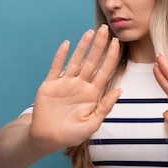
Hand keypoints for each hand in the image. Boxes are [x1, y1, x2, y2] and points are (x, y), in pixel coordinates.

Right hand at [29, 25, 120, 151]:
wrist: (47, 139)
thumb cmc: (71, 134)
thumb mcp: (92, 124)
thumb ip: (105, 107)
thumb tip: (120, 90)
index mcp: (93, 94)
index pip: (105, 71)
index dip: (111, 57)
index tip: (117, 43)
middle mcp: (80, 85)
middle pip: (92, 62)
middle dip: (99, 46)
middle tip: (106, 29)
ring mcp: (65, 83)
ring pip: (76, 61)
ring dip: (82, 47)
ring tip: (90, 32)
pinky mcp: (50, 85)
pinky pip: (56, 67)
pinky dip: (61, 56)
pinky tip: (67, 44)